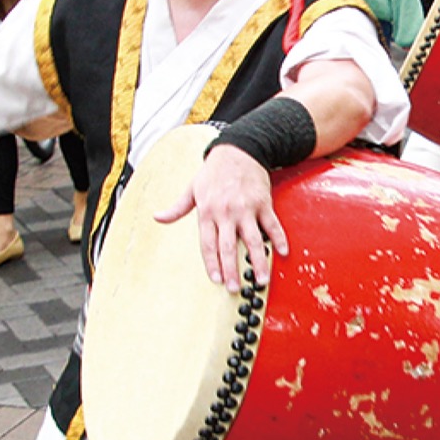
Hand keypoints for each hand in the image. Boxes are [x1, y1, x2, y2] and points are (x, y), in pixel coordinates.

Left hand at [155, 144, 286, 291]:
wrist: (238, 150)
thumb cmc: (214, 171)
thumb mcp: (192, 189)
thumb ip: (177, 208)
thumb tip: (157, 217)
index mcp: (207, 212)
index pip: (208, 245)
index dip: (212, 264)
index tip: (216, 279)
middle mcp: (226, 213)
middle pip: (228, 248)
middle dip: (231, 271)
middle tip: (235, 288)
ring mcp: (246, 209)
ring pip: (252, 241)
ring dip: (258, 262)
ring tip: (261, 279)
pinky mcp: (263, 203)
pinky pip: (272, 225)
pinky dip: (278, 239)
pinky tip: (282, 252)